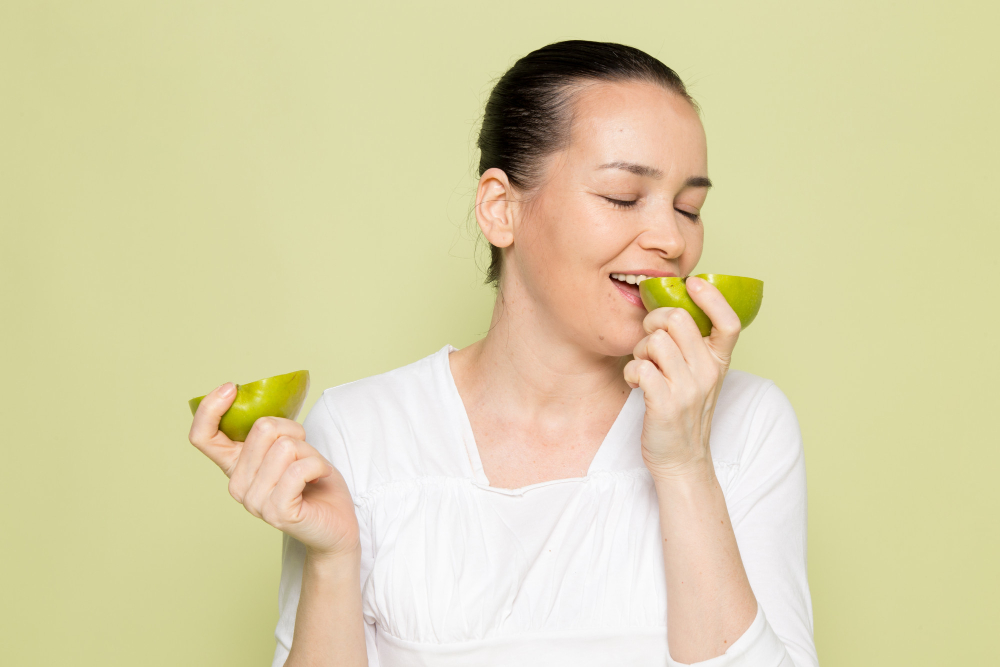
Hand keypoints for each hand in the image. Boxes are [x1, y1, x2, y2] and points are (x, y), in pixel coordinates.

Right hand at [188, 383, 359, 558]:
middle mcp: (238, 485)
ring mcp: (255, 501)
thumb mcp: (289, 448)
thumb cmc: (315, 482)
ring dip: (309, 452)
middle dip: (295, 431)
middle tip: (304, 453)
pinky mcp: (277, 512)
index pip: (202, 436)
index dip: (210, 408)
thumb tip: (259, 398)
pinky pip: (299, 469)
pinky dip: (318, 466)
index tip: (232, 388)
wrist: (336, 524)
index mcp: (235, 466)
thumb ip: (271, 432)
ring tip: (312, 471)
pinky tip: (321, 477)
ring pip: (285, 446)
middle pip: (262, 427)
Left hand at [623, 276, 741, 479]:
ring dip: (640, 349)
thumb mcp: (700, 377)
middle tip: (648, 338)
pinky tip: (635, 382)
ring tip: (643, 365)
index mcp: (719, 362)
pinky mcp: (665, 404)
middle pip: (679, 320)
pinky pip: (641, 367)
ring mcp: (688, 389)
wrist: (681, 459)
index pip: (729, 322)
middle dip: (654, 321)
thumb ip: (694, 347)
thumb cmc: (685, 413)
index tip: (693, 283)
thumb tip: (671, 309)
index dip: (712, 297)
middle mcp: (707, 373)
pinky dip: (631, 371)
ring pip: (655, 341)